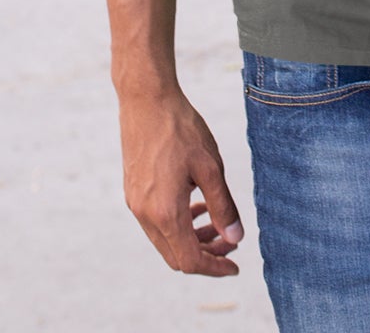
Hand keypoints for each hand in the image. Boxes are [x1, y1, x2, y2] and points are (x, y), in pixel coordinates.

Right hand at [118, 86, 244, 275]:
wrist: (145, 100)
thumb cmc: (180, 129)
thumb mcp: (210, 167)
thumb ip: (222, 206)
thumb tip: (235, 238)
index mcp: (165, 212)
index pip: (190, 260)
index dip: (215, 268)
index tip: (236, 267)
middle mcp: (145, 215)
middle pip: (176, 256)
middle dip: (206, 255)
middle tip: (231, 243)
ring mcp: (135, 204)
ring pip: (165, 240)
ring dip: (192, 239)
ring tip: (216, 222)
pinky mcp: (133, 192)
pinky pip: (156, 222)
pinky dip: (178, 224)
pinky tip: (196, 204)